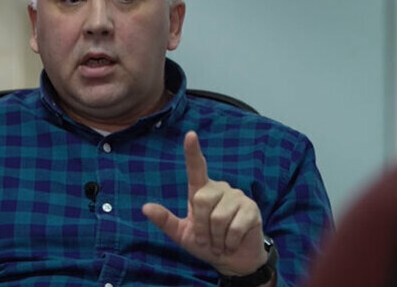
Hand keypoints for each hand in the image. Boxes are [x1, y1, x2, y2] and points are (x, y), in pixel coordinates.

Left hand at [142, 131, 267, 275]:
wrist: (234, 260)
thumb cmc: (208, 244)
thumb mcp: (183, 234)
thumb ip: (166, 221)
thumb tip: (145, 207)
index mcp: (202, 191)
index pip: (196, 168)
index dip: (193, 152)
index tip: (190, 135)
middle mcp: (220, 188)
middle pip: (201, 200)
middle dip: (201, 227)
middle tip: (208, 240)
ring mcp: (238, 197)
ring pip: (218, 217)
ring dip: (216, 238)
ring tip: (221, 242)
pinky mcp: (252, 209)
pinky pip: (234, 227)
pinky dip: (229, 242)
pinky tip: (232, 243)